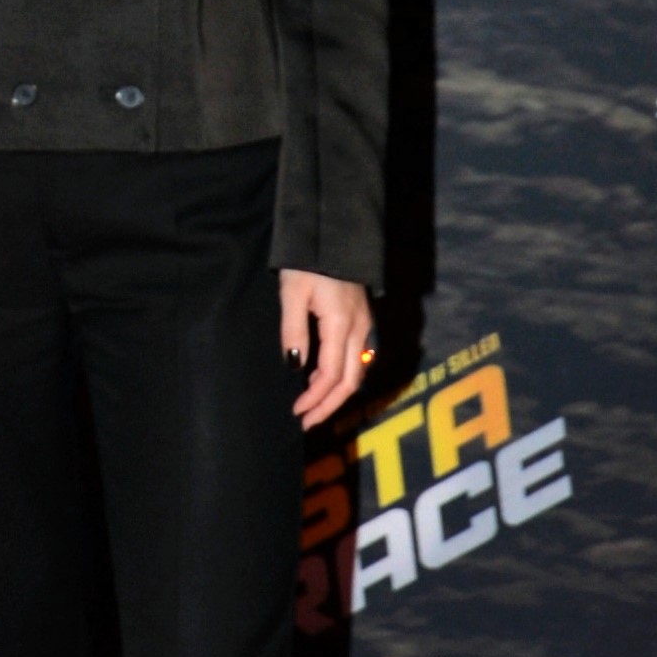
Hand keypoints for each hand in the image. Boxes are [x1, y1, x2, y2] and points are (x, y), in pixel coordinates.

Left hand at [279, 269, 370, 428]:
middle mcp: (360, 329)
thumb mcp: (292, 293)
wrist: (333, 234)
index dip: (316, 398)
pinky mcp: (363, 320)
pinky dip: (343, 376)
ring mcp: (364, 325)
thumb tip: (295, 366)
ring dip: (336, 393)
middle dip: (329, 405)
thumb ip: (293, 330)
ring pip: (357, 371)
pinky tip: (325, 381)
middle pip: (351, 380)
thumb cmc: (308, 262)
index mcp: (342, 324)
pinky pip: (357, 358)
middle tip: (307, 421)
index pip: (333, 374)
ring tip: (313, 407)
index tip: (297, 411)